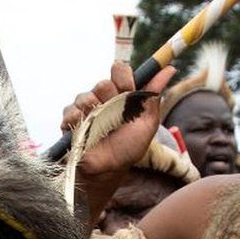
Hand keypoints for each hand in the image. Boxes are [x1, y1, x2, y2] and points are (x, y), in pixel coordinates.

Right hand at [59, 61, 175, 177]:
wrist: (109, 169)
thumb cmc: (129, 146)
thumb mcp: (147, 122)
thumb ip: (154, 95)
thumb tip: (169, 69)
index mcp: (121, 94)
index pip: (120, 70)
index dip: (124, 77)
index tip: (128, 89)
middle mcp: (102, 97)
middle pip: (102, 83)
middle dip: (110, 97)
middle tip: (115, 114)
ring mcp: (84, 107)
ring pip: (85, 96)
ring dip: (95, 110)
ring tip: (101, 127)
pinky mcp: (70, 119)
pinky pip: (71, 111)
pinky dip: (78, 119)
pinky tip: (85, 131)